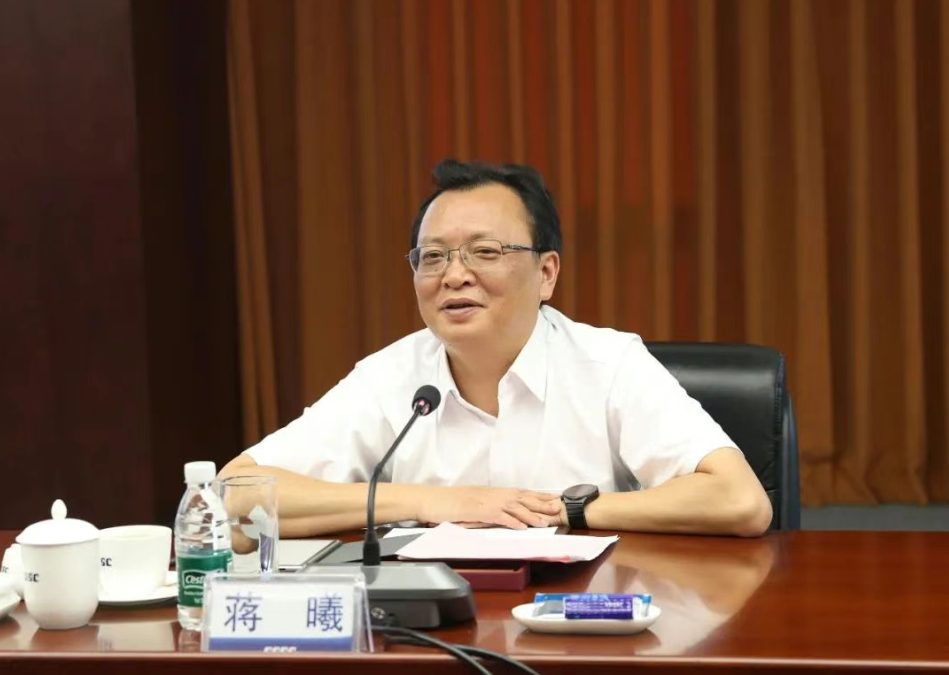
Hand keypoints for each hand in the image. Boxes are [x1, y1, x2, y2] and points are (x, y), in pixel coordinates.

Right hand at [416, 486, 562, 528]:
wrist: (429, 500)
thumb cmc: (447, 503)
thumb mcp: (471, 505)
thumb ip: (486, 509)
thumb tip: (500, 516)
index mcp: (491, 492)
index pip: (519, 493)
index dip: (537, 496)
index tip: (552, 499)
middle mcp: (491, 494)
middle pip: (521, 497)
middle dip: (541, 502)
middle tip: (558, 507)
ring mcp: (485, 501)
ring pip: (514, 506)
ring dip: (531, 514)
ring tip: (545, 522)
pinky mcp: (477, 510)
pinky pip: (498, 515)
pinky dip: (512, 521)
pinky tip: (522, 527)